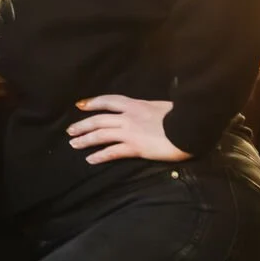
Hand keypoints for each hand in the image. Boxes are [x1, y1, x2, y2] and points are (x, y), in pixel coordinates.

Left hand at [67, 95, 191, 163]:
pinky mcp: (135, 147)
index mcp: (135, 104)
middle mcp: (128, 117)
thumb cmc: (181, 115)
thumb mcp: (161, 106)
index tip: (80, 105)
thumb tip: (148, 109)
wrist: (190, 127)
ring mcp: (130, 132)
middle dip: (82, 125)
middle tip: (70, 131)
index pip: (108, 100)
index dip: (92, 103)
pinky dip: (100, 156)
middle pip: (98, 120)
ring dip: (85, 140)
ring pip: (100, 135)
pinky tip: (91, 160)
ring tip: (74, 144)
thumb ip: (149, 108)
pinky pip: (112, 152)